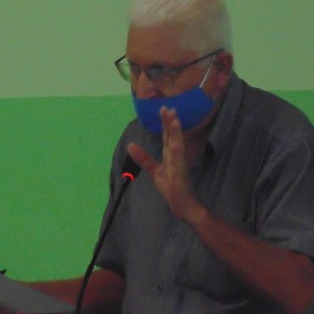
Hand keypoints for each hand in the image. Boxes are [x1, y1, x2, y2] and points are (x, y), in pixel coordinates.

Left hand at [127, 107, 205, 223]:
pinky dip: (177, 152)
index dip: (166, 123)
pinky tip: (175, 143)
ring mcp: (178, 165)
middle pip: (172, 137)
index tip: (164, 108)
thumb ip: (144, 158)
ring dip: (175, 133)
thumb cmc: (172, 188)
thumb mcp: (155, 171)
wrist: (184, 206)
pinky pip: (178, 162)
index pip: (167, 136)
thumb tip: (130, 145)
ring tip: (174, 119)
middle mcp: (175, 157)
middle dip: (170, 123)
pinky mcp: (179, 175)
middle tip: (168, 108)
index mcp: (170, 155)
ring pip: (176, 146)